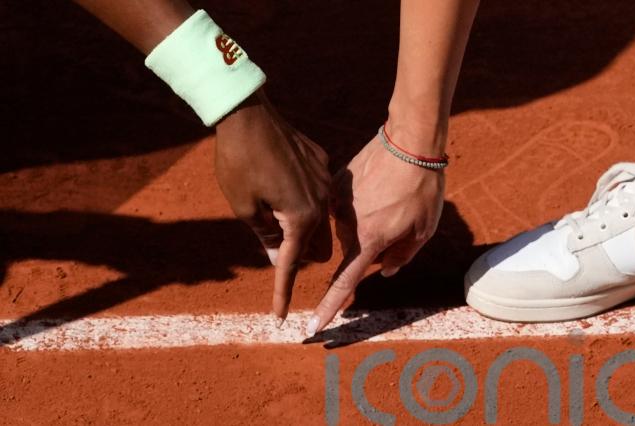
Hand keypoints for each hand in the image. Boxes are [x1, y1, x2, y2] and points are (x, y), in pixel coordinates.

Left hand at [215, 92, 331, 323]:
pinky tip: (281, 181)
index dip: (282, 292)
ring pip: (321, 219)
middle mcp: (322, 200)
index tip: (280, 318)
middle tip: (272, 246)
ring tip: (274, 211)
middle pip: (318, 246)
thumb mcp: (244, 207)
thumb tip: (279, 258)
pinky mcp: (321, 160)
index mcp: (303, 217)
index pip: (292, 264)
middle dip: (298, 255)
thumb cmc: (239, 163)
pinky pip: (318, 191)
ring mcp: (325, 178)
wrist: (247, 113)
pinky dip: (303, 199)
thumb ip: (266, 237)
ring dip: (302, 227)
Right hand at [306, 132, 443, 335]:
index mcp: (369, 240)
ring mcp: (338, 203)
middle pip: (354, 249)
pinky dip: (358, 203)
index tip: (311, 328)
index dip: (328, 308)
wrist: (408, 141)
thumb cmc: (422, 188)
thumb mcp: (423, 229)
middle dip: (372, 244)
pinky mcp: (336, 184)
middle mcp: (347, 224)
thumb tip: (385, 272)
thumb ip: (402, 257)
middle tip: (397, 219)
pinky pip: (343, 205)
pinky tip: (376, 187)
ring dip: (364, 222)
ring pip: (347, 228)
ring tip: (388, 199)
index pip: (343, 283)